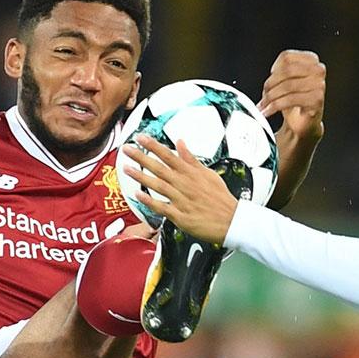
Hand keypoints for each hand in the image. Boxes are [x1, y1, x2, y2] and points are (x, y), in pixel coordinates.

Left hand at [122, 135, 241, 247]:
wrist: (231, 220)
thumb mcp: (208, 173)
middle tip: (127, 149)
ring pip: (158, 185)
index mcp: (191, 173)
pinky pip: (162, 207)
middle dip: (142, 157)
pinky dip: (150, 201)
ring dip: (141, 176)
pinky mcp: (180, 215)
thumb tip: (181, 143)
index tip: (140, 138)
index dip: (153, 146)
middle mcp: (184, 184)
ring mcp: (181, 199)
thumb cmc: (220, 198)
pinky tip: (138, 194)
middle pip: (160, 168)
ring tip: (127, 168)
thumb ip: (191, 159)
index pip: (169, 155)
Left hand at [260, 49, 326, 143]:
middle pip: (287, 70)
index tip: (268, 82)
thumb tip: (267, 82)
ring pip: (287, 85)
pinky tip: (268, 111)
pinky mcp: (316, 99)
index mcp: (311, 60)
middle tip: (263, 96)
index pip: (287, 57)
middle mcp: (318, 70)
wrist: (303, 122)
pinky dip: (275, 106)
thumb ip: (278, 73)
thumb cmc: (294, 100)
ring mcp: (319, 84)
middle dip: (270, 85)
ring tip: (263, 105)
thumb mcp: (285, 81)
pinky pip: (291, 99)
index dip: (274, 70)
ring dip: (270, 97)